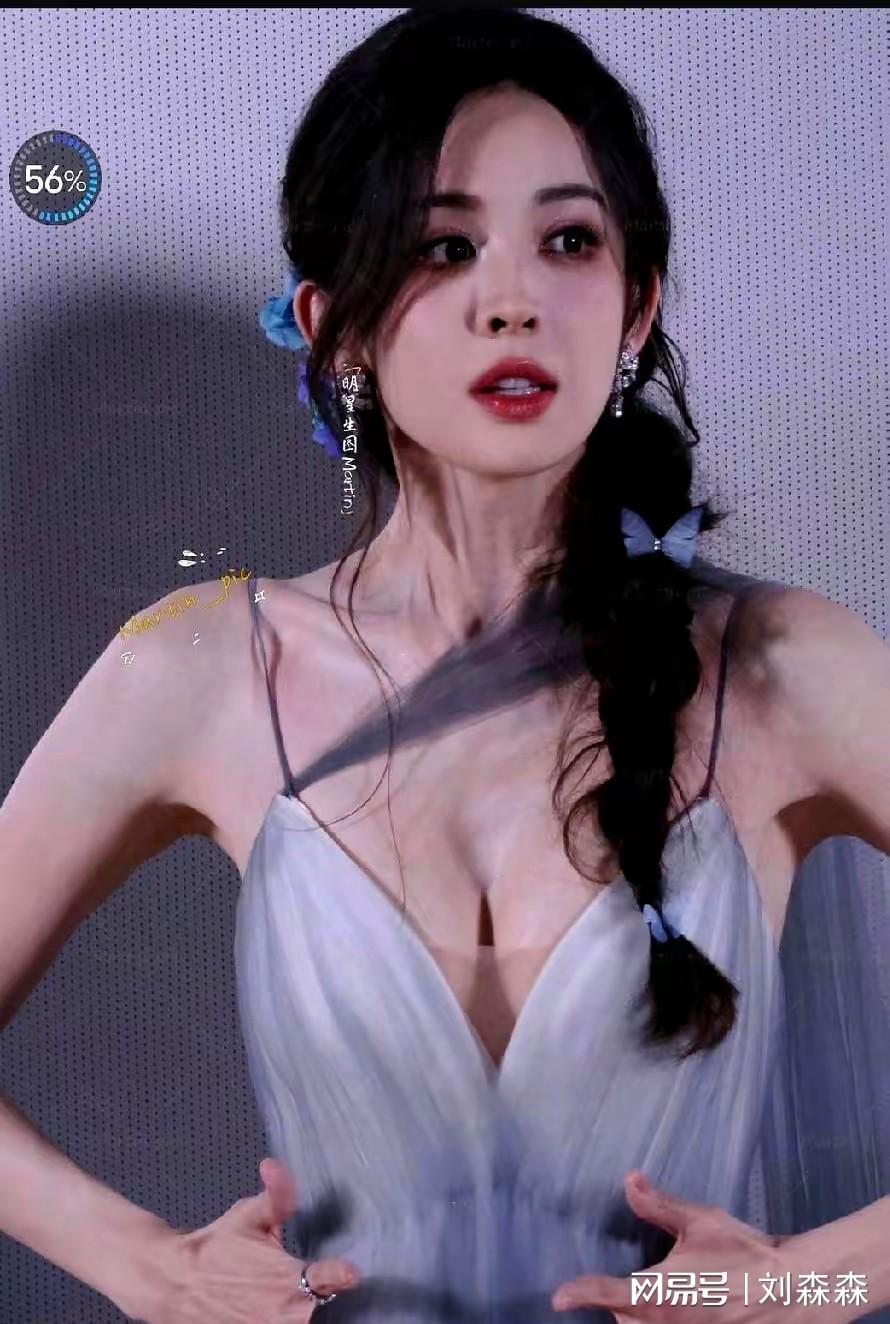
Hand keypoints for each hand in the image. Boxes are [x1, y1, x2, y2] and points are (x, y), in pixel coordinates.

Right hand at [144, 1157, 360, 1321]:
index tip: (352, 1272)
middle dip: (323, 1296)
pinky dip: (284, 1320)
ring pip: (304, 1323)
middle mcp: (282, 1313)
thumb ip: (276, 1195)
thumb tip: (275, 1167)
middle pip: (322, 1310)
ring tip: (293, 1295)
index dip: (340, 1273)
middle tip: (321, 1284)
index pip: (326, 1279)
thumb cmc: (215, 1248)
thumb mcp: (248, 1216)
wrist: (175, 1283)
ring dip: (304, 1311)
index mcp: (287, 1279)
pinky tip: (277, 1309)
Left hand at [552, 1171, 802, 1322]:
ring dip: (637, 1321)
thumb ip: (659, 1205)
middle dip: (617, 1306)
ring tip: (645, 1306)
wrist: (792, 1289)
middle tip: (620, 1290)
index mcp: (660, 1293)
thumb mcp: (700, 1222)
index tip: (559, 1297)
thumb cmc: (745, 1253)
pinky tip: (675, 1313)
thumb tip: (629, 1180)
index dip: (579, 1293)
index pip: (607, 1294)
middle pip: (623, 1321)